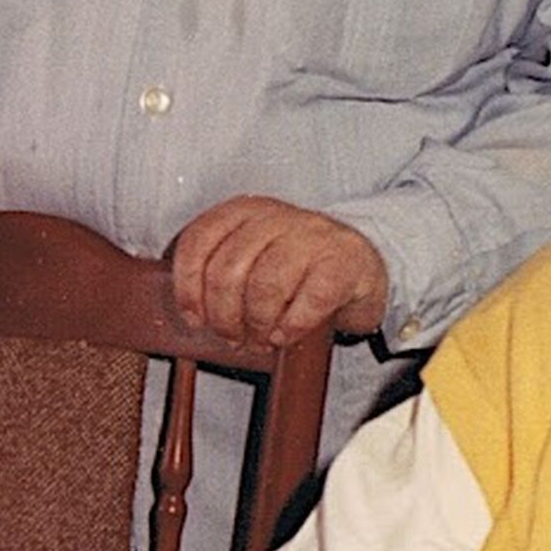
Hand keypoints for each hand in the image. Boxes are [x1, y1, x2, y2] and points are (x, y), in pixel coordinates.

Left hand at [170, 196, 387, 344]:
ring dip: (257, 324)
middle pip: (228, 270)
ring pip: (265, 285)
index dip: (188, 288)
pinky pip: (309, 300)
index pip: (199, 242)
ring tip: (261, 338)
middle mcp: (276, 218)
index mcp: (246, 212)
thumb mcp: (256, 255)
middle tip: (233, 337)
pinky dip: (292, 326)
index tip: (195, 318)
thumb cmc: (299, 267)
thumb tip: (190, 312)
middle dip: (224, 316)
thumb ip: (222, 272)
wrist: (362, 265)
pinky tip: (286, 334)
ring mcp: (312, 237)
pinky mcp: (343, 263)